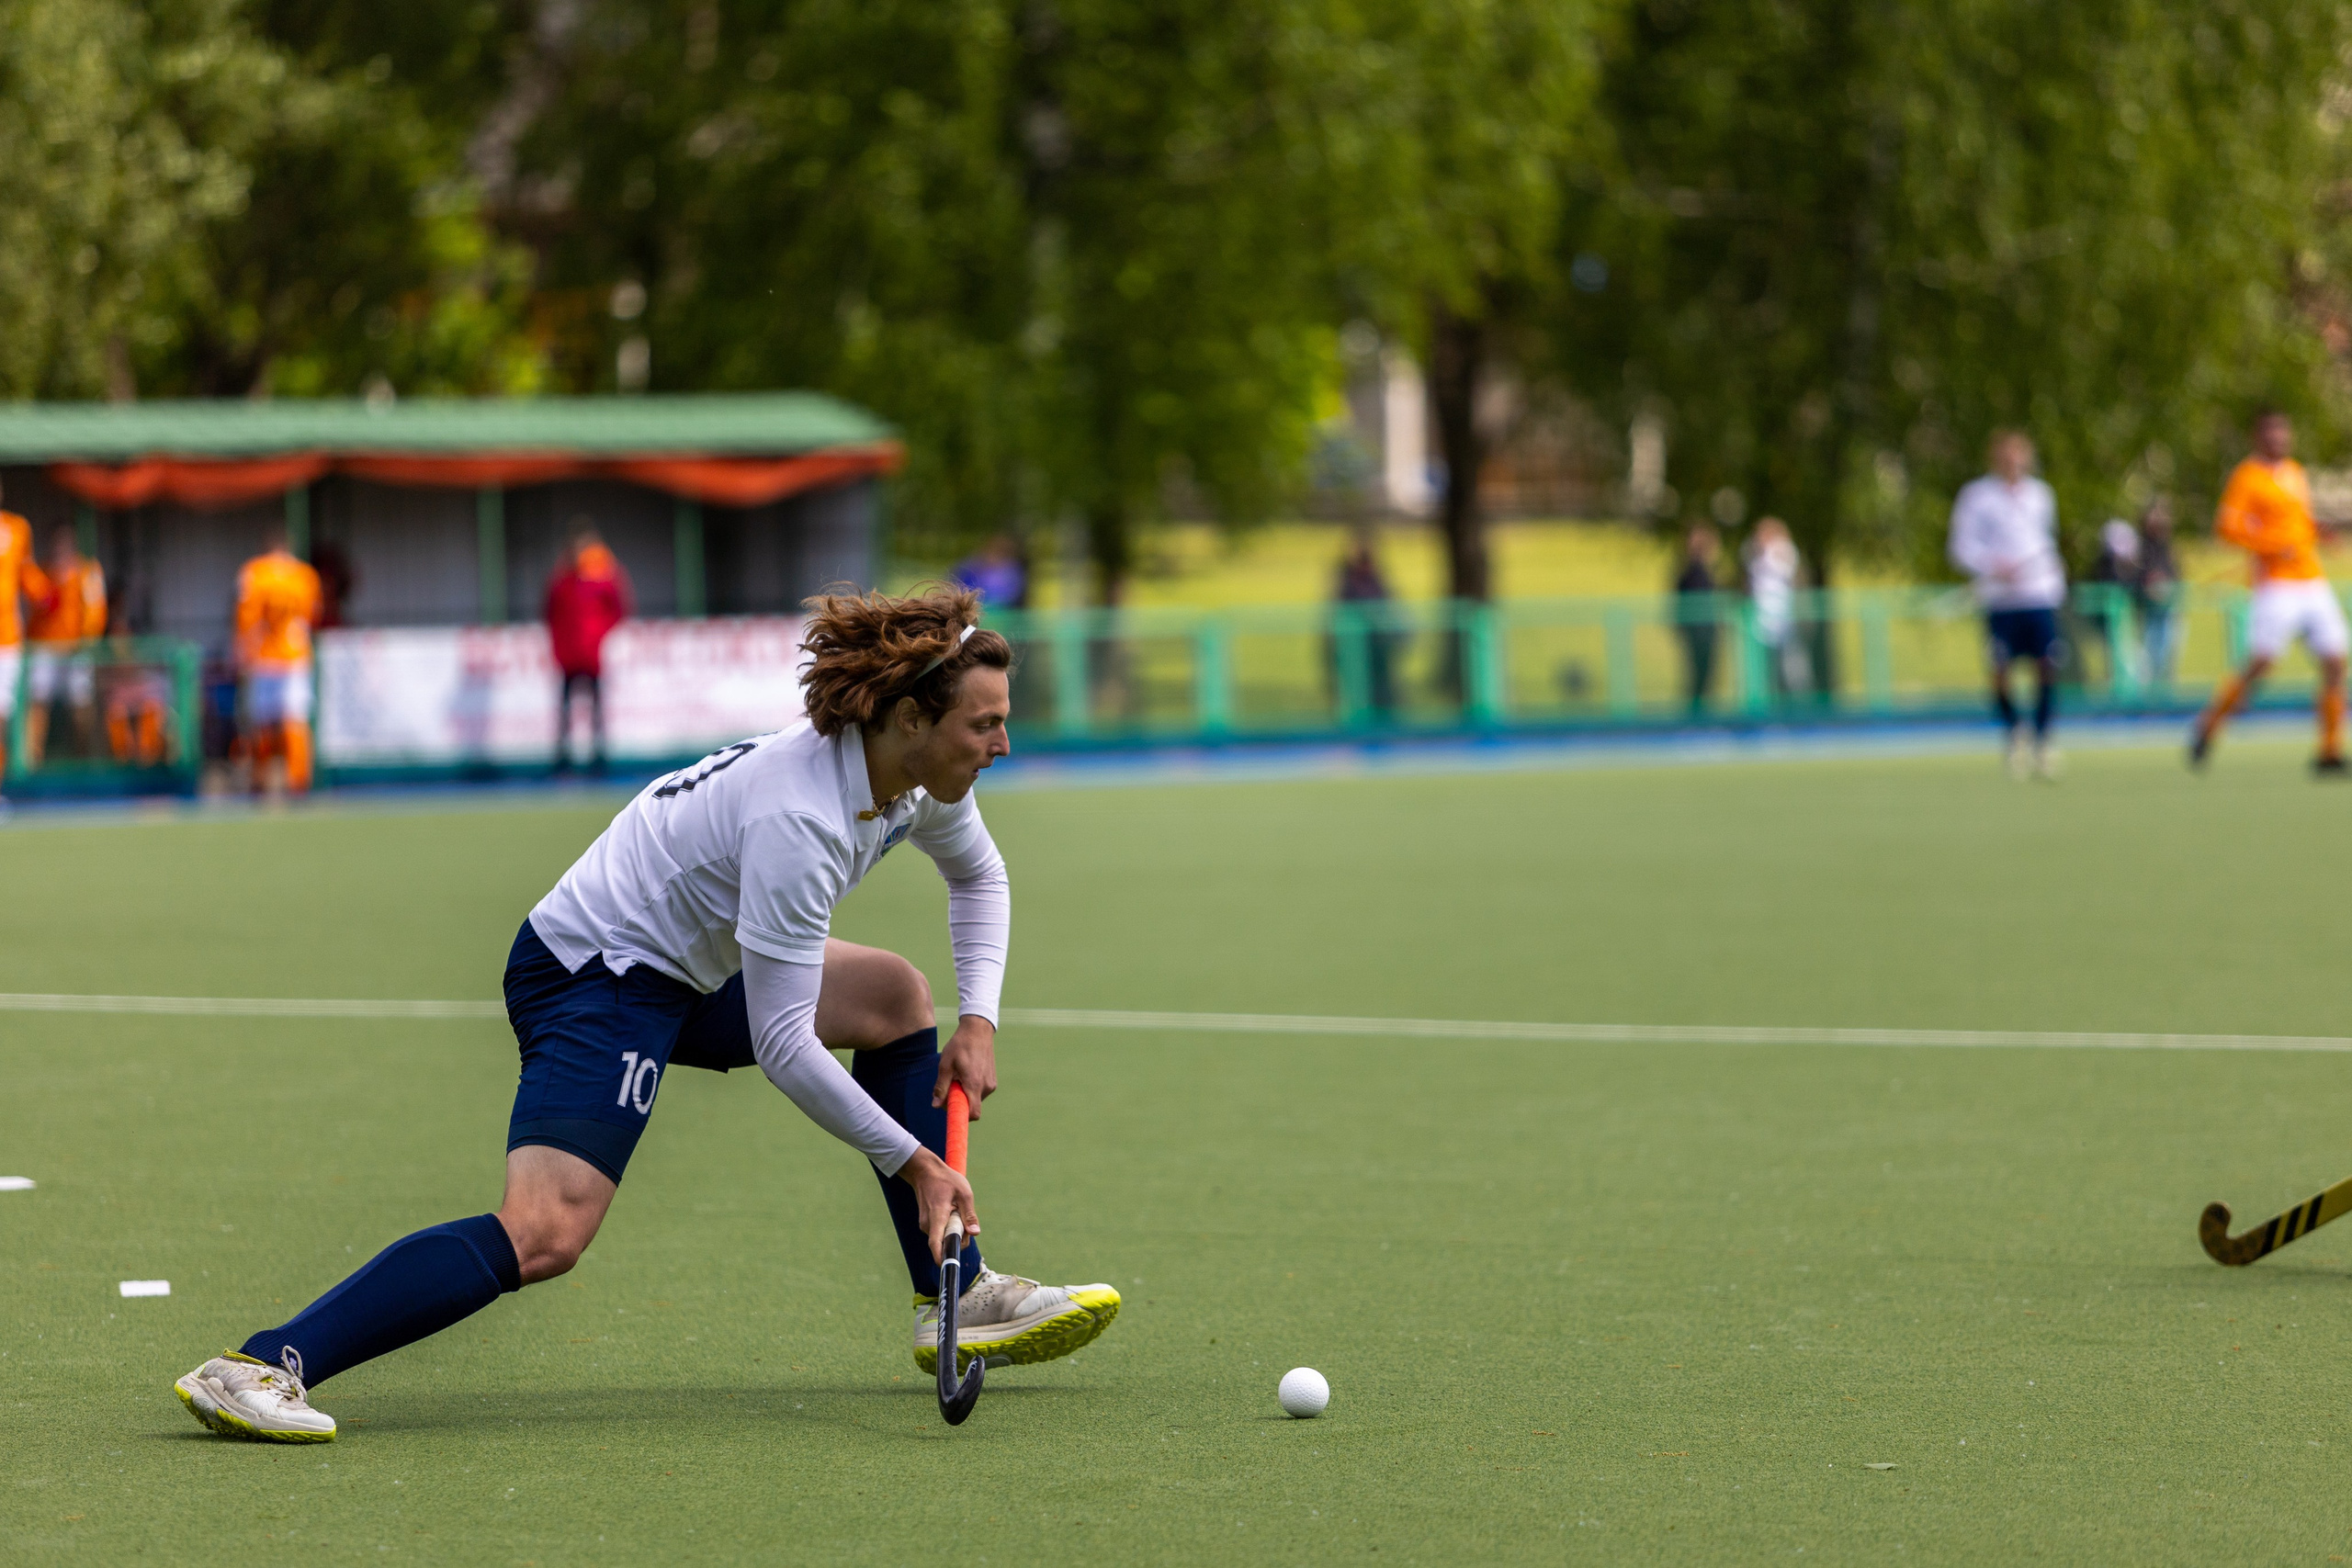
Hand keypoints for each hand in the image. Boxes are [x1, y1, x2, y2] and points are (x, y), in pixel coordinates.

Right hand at [897, 1147, 978, 1262]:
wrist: (924, 1171)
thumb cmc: (946, 1180)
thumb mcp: (964, 1193)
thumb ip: (969, 1214)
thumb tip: (975, 1233)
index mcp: (937, 1217)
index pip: (936, 1243)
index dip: (941, 1257)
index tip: (948, 1266)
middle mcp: (928, 1224)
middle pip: (946, 1243)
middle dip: (959, 1238)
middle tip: (965, 1219)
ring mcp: (925, 1225)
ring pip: (944, 1237)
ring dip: (954, 1230)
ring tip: (956, 1210)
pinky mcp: (926, 1224)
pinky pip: (940, 1232)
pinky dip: (949, 1227)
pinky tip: (950, 1211)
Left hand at [932, 1015, 997, 1118]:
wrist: (978, 1030)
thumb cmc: (960, 1045)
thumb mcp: (945, 1064)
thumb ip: (941, 1086)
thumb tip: (936, 1105)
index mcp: (974, 1084)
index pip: (973, 1113)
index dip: (962, 1117)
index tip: (951, 1113)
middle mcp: (986, 1087)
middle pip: (971, 1106)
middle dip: (958, 1101)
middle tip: (949, 1085)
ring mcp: (991, 1084)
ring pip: (974, 1099)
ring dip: (964, 1093)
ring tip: (958, 1075)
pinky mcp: (992, 1080)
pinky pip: (979, 1092)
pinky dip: (970, 1088)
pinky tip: (966, 1073)